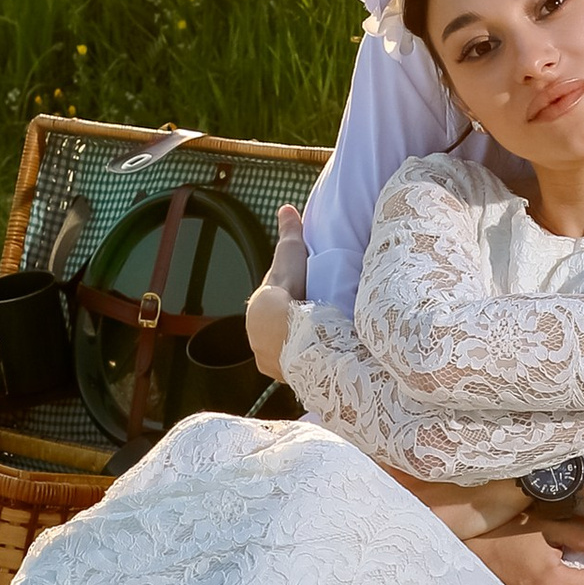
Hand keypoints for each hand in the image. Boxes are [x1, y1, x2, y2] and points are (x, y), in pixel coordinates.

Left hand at [244, 203, 309, 377]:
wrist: (283, 331)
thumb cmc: (285, 292)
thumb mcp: (289, 258)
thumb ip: (290, 234)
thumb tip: (286, 208)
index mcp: (260, 315)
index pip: (276, 307)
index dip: (290, 299)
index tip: (305, 296)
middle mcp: (261, 341)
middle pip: (281, 331)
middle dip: (293, 326)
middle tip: (317, 319)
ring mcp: (273, 362)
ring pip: (288, 351)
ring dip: (301, 347)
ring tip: (323, 342)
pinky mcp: (287, 376)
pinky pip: (298, 369)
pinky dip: (308, 364)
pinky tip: (321, 362)